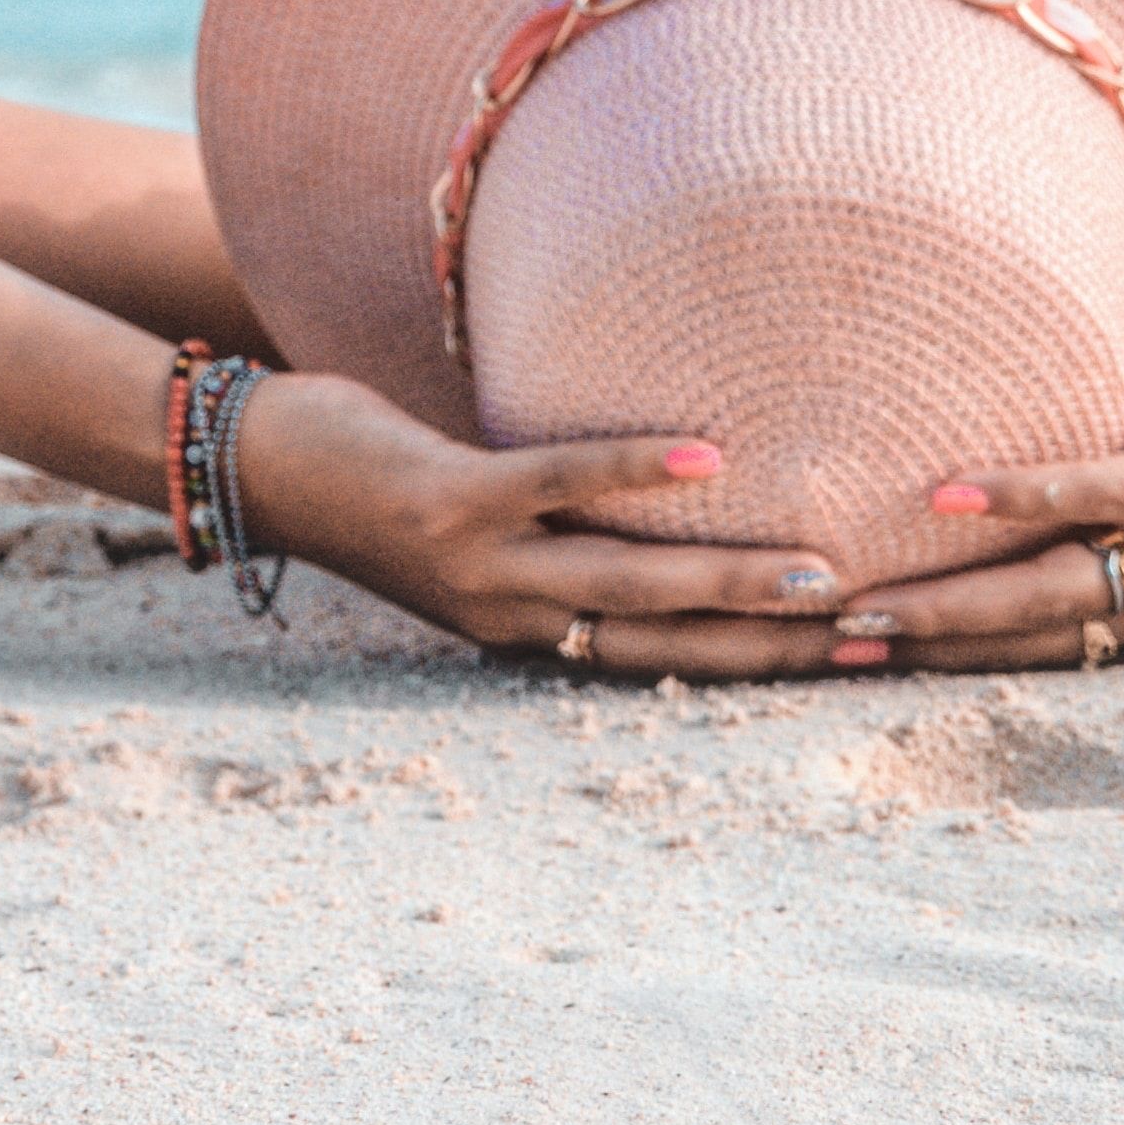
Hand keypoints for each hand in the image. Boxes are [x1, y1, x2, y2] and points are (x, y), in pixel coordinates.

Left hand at [232, 372, 856, 678]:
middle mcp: (510, 617)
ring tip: (820, 575)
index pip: (662, 663)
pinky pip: (556, 484)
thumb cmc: (379, 484)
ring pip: (624, 583)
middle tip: (875, 635)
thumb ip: (561, 526)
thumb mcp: (480, 529)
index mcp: (527, 630)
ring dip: (727, 584)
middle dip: (769, 645)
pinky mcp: (450, 502)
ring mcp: (480, 565)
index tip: (861, 656)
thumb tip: (666, 496)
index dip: (759, 665)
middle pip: (662, 644)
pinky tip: (708, 459)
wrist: (248, 471)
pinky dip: (634, 471)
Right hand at [849, 323, 1123, 669]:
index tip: (851, 674)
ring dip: (946, 600)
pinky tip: (947, 495)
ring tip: (855, 601)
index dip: (947, 671)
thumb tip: (1045, 505)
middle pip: (1025, 643)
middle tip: (813, 661)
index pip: (1041, 660)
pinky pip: (1099, 495)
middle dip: (920, 653)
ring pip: (1048, 590)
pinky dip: (1019, 497)